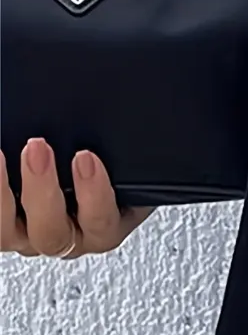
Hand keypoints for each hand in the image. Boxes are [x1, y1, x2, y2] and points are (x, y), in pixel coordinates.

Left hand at [1, 139, 155, 258]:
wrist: (75, 153)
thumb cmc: (103, 151)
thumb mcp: (125, 149)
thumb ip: (128, 141)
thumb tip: (147, 99)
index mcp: (106, 223)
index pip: (103, 222)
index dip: (93, 195)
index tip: (86, 157)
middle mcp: (66, 234)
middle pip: (53, 235)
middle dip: (42, 190)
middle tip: (38, 147)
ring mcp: (28, 232)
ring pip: (8, 235)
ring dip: (2, 194)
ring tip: (1, 155)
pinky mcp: (2, 222)